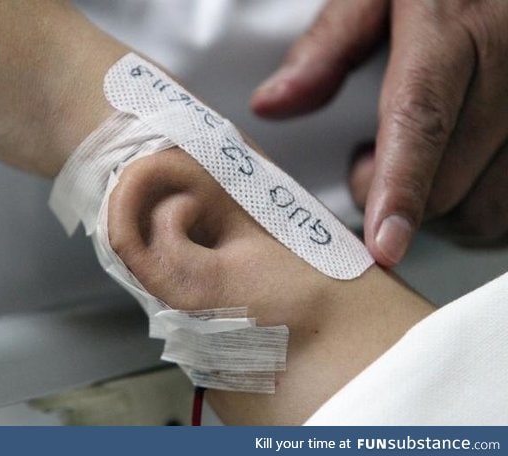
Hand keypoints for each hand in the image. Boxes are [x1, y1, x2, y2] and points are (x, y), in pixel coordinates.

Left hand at [251, 0, 507, 265]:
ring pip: (485, 207)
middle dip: (391, 199)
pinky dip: (472, 210)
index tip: (383, 246)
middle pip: (448, 181)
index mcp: (456, 30)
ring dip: (434, 212)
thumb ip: (328, 46)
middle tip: (365, 163)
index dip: (399, 189)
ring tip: (416, 163)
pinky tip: (455, 175)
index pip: (422, 122)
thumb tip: (272, 104)